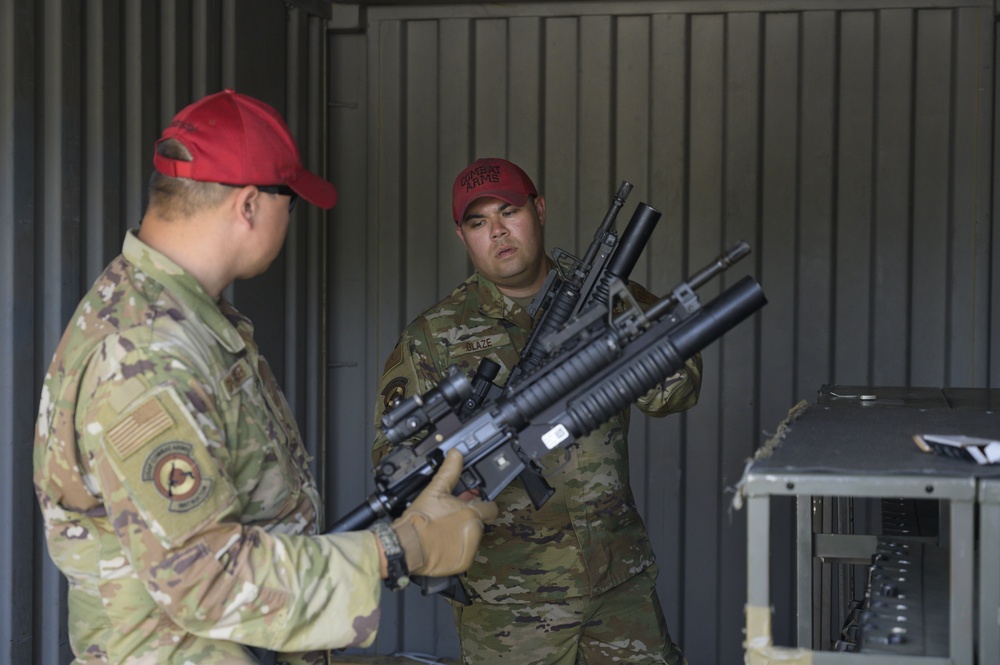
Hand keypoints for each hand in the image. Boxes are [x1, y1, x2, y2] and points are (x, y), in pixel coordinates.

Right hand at [391, 449, 497, 576]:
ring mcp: (470, 549)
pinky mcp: (462, 563)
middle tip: (450, 518)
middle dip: (467, 520)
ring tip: (443, 532)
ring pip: (471, 539)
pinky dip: (456, 551)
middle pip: (478, 523)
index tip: (474, 505)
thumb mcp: (435, 490)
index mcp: (472, 513)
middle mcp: (475, 532)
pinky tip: (442, 544)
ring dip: (462, 535)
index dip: (483, 505)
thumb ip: (449, 471)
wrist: (407, 545)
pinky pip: (464, 555)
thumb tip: (456, 454)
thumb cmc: (421, 518)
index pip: (490, 508)